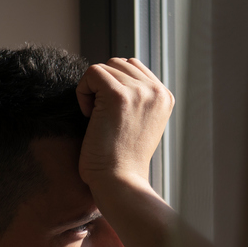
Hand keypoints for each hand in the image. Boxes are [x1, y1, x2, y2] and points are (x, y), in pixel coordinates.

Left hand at [75, 58, 173, 188]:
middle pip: (118, 64)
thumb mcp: (140, 123)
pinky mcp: (118, 96)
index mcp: (164, 97)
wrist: (120, 182)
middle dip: (102, 85)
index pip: (133, 67)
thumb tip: (112, 75)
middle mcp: (156, 91)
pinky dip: (83, 92)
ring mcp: (139, 92)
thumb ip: (135, 98)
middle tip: (100, 116)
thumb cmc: (122, 160)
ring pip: (105, 67)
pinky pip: (91, 73)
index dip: (113, 85)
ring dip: (92, 90)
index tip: (111, 115)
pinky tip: (88, 116)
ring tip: (96, 117)